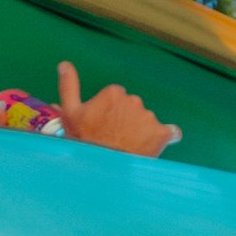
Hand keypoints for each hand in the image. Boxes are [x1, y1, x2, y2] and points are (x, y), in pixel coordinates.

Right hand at [47, 60, 177, 156]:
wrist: (100, 171)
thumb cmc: (84, 142)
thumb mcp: (69, 113)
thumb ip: (69, 86)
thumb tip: (64, 64)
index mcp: (114, 93)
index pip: (116, 98)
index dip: (108, 113)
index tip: (101, 125)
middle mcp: (134, 100)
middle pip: (132, 108)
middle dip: (124, 121)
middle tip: (112, 138)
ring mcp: (149, 117)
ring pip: (146, 121)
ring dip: (140, 131)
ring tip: (126, 148)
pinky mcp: (162, 134)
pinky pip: (171, 133)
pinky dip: (166, 137)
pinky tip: (156, 145)